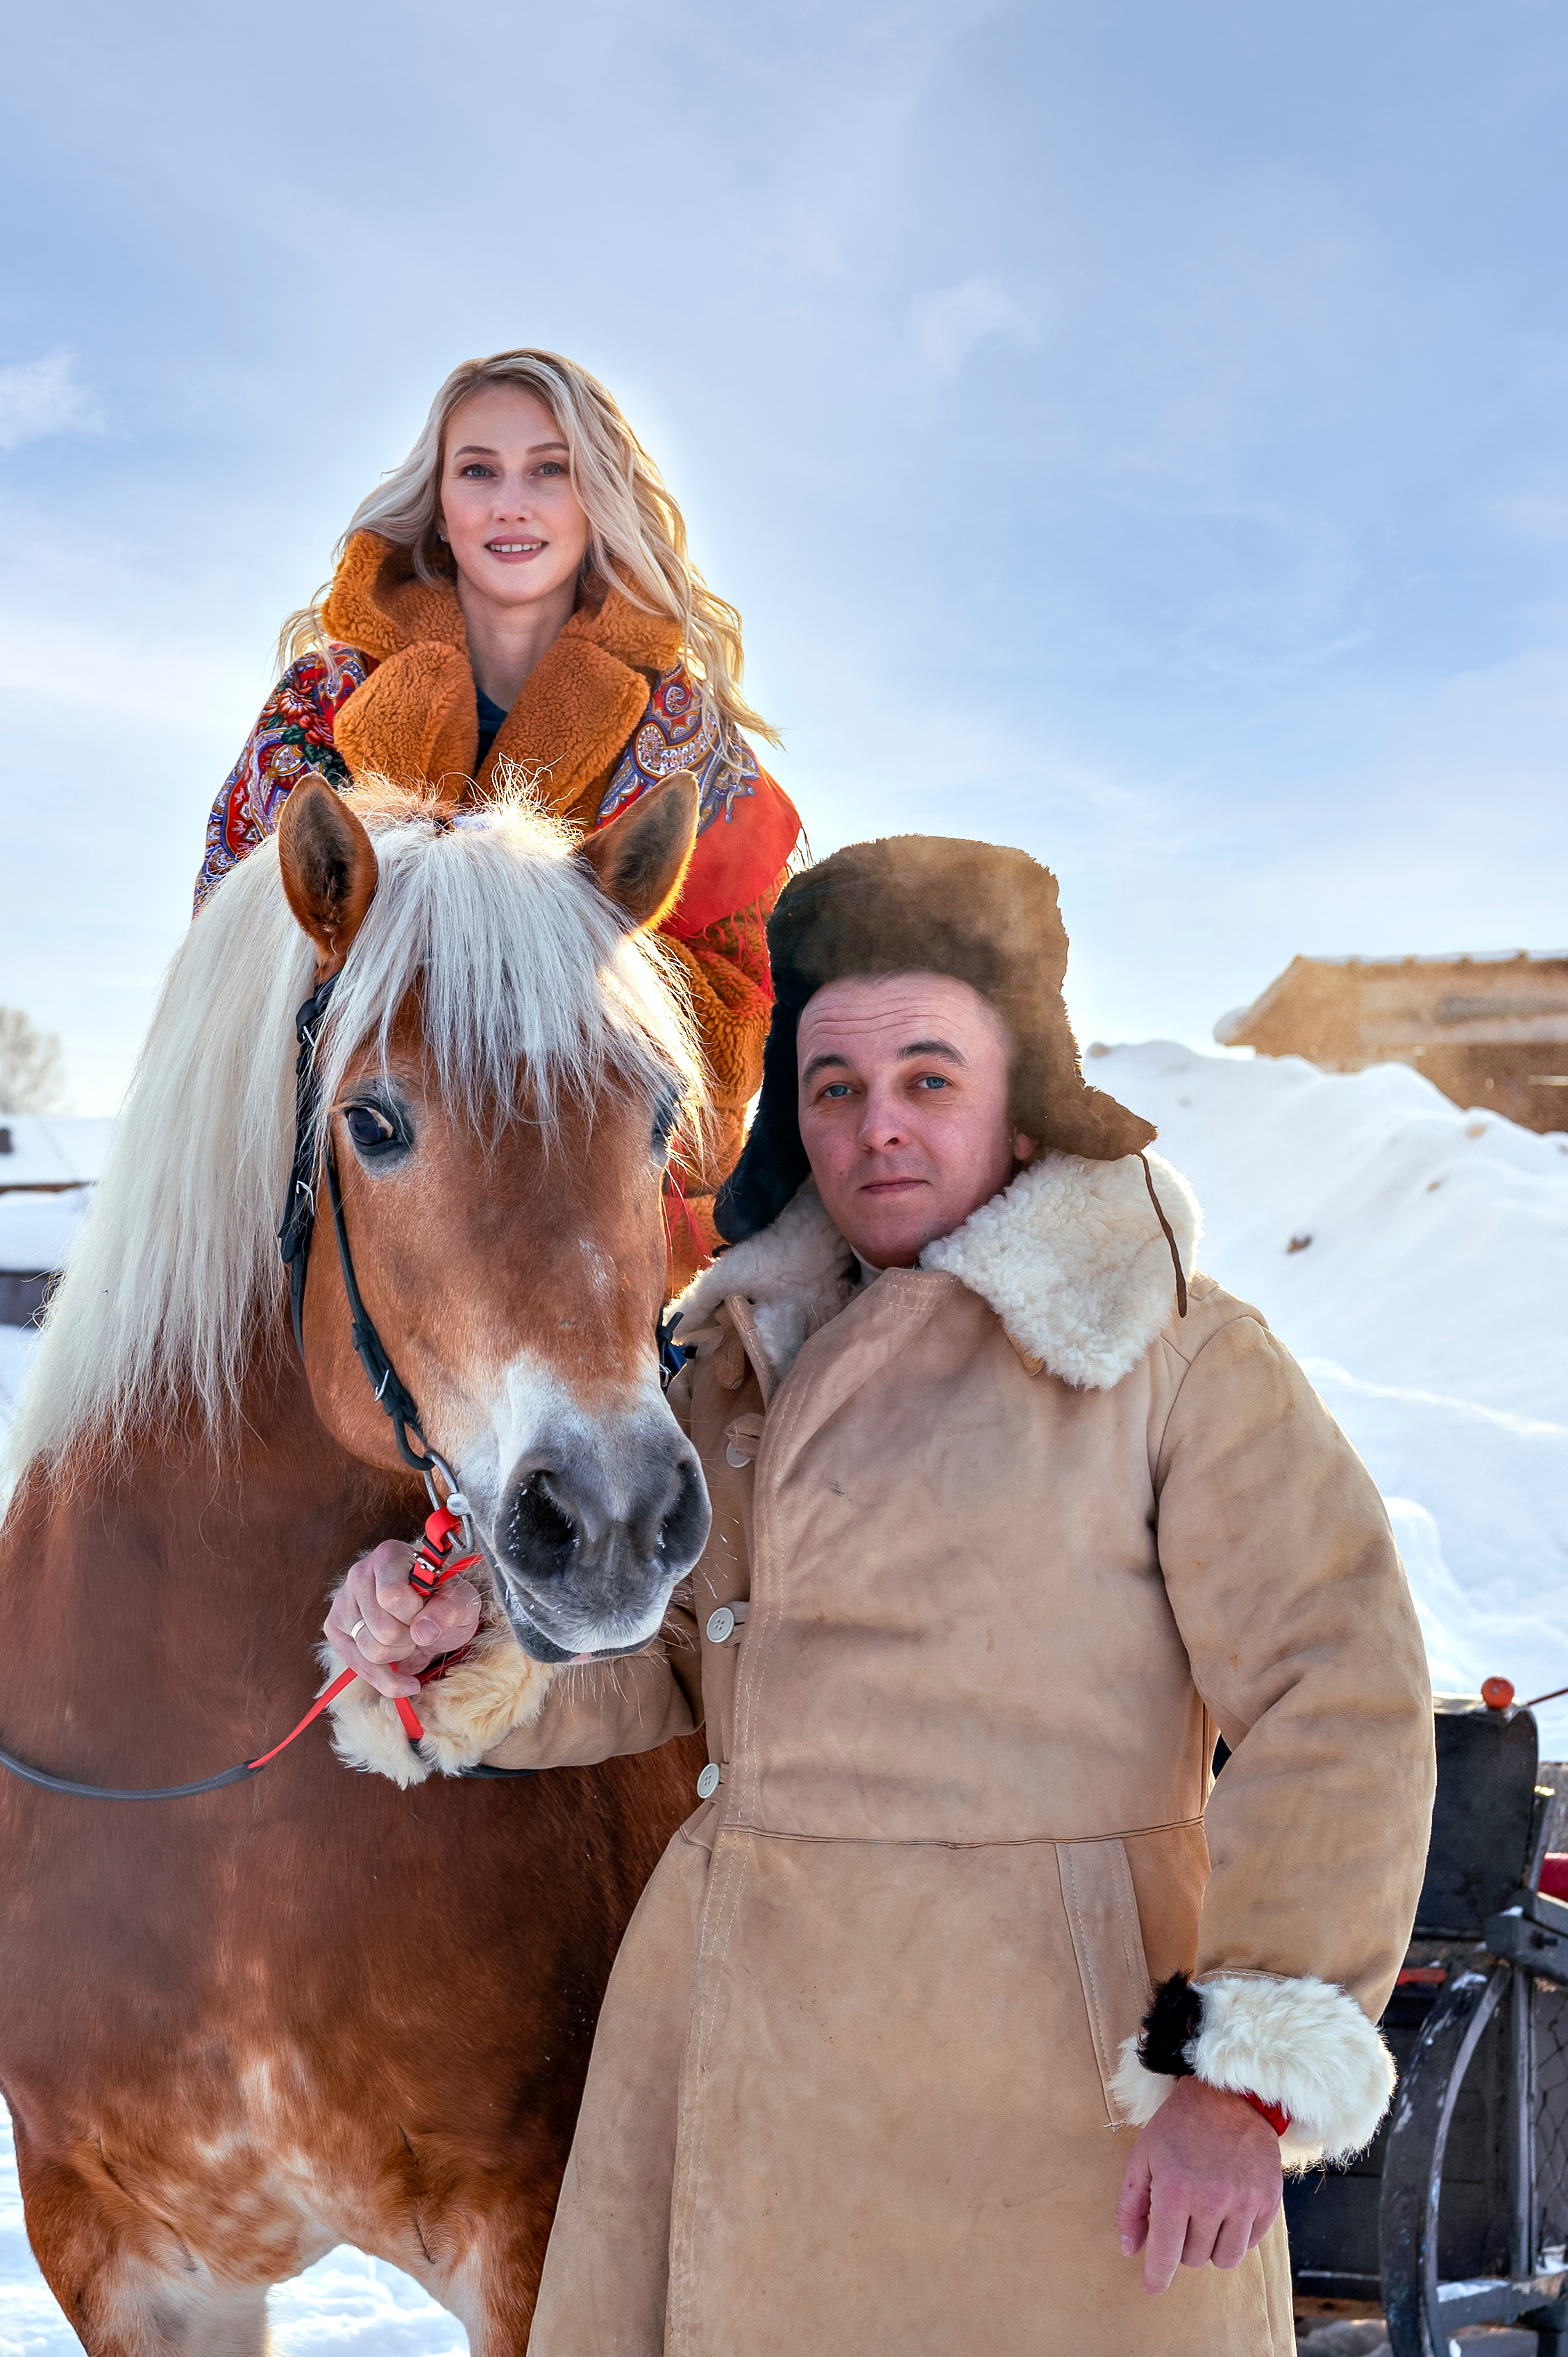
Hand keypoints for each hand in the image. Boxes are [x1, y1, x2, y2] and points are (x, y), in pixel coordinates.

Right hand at [324, 1539, 482, 1699]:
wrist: (431, 1615)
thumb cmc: (444, 1602)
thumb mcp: (461, 1602)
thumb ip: (448, 1610)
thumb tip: (422, 1631)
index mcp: (389, 1556)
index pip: (391, 1596)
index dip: (414, 1615)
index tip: (426, 1613)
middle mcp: (359, 1574)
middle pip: (381, 1628)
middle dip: (409, 1640)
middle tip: (420, 1630)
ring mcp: (344, 1602)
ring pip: (369, 1650)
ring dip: (398, 1656)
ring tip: (408, 1640)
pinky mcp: (336, 1629)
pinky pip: (356, 1666)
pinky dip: (384, 1680)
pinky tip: (403, 1680)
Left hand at [1115, 2076, 1282, 2294]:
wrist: (1227, 2096)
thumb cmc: (1177, 2127)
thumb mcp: (1142, 2157)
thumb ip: (1130, 2206)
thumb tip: (1130, 2250)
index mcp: (1175, 2190)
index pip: (1165, 2255)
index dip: (1156, 2277)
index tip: (1151, 2287)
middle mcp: (1212, 2200)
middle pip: (1193, 2258)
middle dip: (1181, 2244)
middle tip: (1181, 2216)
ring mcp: (1244, 2201)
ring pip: (1224, 2259)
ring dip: (1210, 2246)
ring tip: (1204, 2218)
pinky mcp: (1268, 2200)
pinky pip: (1250, 2243)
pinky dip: (1236, 2235)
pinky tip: (1227, 2209)